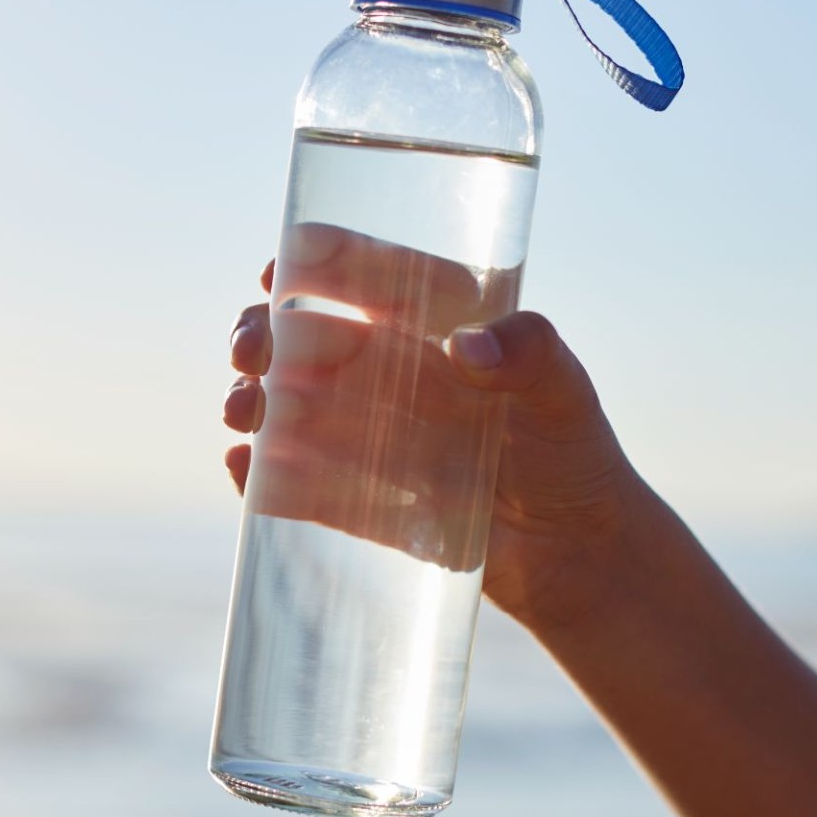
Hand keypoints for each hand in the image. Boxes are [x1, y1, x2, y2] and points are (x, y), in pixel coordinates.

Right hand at [223, 223, 644, 628]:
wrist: (572, 552)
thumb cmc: (573, 454)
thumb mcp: (566, 394)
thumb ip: (531, 355)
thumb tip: (469, 346)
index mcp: (435, 328)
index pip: (372, 281)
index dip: (322, 265)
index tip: (281, 265)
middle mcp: (391, 374)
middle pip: (307, 339)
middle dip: (264, 334)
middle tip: (250, 347)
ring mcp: (368, 436)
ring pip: (289, 406)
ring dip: (255, 401)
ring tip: (243, 410)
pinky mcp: (357, 500)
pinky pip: (296, 482)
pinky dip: (262, 474)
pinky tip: (243, 467)